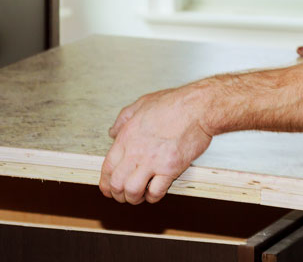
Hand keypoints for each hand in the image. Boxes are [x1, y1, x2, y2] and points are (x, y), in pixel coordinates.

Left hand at [99, 85, 212, 204]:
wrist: (197, 107)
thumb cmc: (174, 103)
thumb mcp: (141, 104)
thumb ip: (123, 119)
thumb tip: (113, 132)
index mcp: (127, 137)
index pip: (107, 168)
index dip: (105, 183)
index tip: (108, 188)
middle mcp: (136, 151)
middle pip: (117, 183)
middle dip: (118, 194)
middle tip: (123, 196)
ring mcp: (153, 161)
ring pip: (133, 191)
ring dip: (134, 198)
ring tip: (139, 197)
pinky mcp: (171, 168)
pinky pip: (156, 191)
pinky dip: (153, 197)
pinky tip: (154, 193)